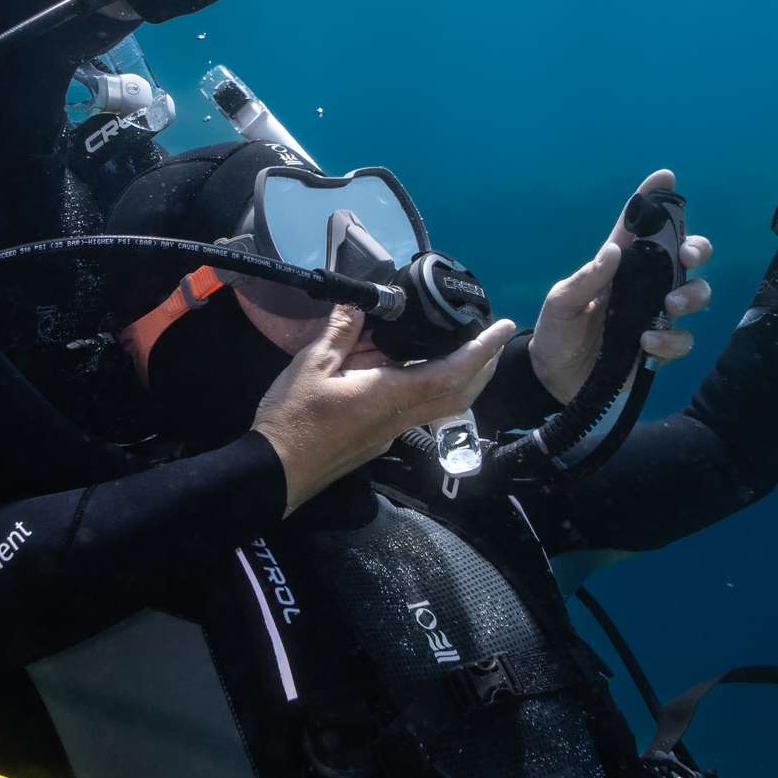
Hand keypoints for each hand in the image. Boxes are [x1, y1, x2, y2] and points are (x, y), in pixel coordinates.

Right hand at [252, 306, 516, 513]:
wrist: (275, 472)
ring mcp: (391, 432)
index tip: (502, 329)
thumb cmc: (291, 420)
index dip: (481, 350)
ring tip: (459, 346)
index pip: (451, 373)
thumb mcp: (311, 366)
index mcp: (389, 395)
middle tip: (495, 337)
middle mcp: (399, 417)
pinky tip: (406, 367)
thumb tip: (359, 305)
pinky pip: (413, 409)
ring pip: (439, 404)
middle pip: (459, 394)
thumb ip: (340, 332)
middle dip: (483, 366)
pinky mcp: (378, 439)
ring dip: (458, 377)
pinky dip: (424, 385)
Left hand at [528, 170, 715, 404]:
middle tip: (689, 256)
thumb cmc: (556, 332)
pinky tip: (646, 344)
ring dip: (693, 294)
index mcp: (617, 266)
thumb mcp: (561, 303)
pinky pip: (682, 338)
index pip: (638, 226)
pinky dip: (671, 340)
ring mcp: (654, 315)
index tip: (665, 177)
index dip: (653, 199)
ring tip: (670, 305)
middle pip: (684, 256)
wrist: (554, 379)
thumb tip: (614, 251)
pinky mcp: (659, 346)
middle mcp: (642, 285)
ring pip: (695, 293)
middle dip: (697, 248)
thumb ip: (586, 279)